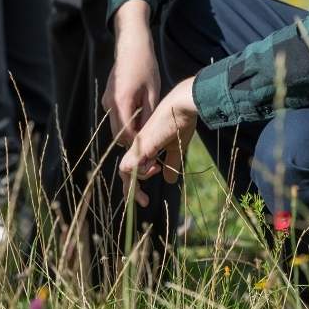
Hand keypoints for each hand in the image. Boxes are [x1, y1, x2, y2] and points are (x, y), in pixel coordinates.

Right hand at [102, 27, 159, 147]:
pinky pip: (116, 116)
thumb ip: (148, 116)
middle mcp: (110, 104)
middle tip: (151, 139)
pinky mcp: (108, 98)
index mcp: (121, 103)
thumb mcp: (152, 92)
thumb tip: (147, 136)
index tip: (152, 148)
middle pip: (118, 134)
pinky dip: (127, 120)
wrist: (131, 46)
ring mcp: (107, 101)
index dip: (138, 145)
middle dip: (133, 140)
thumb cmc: (145, 66)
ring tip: (148, 124)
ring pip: (117, 126)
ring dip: (130, 130)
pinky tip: (141, 113)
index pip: (126, 135)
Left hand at [119, 79, 196, 207]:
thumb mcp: (176, 148)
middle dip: (131, 191)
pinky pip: (131, 164)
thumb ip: (171, 163)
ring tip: (152, 180)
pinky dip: (139, 172)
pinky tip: (154, 169)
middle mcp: (137, 145)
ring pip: (125, 170)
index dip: (139, 179)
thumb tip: (169, 180)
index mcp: (143, 146)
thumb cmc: (181, 122)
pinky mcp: (143, 144)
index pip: (131, 167)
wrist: (183, 105)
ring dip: (135, 185)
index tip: (156, 176)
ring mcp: (138, 144)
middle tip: (145, 203)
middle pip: (125, 172)